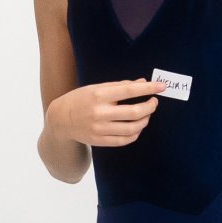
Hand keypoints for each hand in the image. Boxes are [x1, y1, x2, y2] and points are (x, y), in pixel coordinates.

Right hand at [48, 80, 165, 148]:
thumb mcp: (96, 88)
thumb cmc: (80, 100)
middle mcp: (100, 113)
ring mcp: (100, 129)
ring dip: (145, 121)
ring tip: (146, 115)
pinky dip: (135, 133)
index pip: (129, 90)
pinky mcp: (100, 141)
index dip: (148, 88)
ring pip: (132, 128)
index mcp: (99, 95)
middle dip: (150, 107)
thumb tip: (143, 82)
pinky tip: (137, 127)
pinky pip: (124, 140)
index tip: (161, 87)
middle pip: (134, 112)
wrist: (60, 120)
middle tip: (154, 102)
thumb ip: (120, 85)